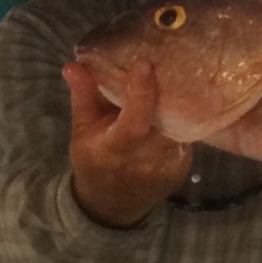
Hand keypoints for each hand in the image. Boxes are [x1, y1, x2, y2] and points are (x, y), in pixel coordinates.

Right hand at [63, 59, 191, 227]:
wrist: (114, 203)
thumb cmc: (94, 160)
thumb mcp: (82, 131)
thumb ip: (83, 97)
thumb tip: (74, 65)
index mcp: (117, 147)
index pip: (134, 119)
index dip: (141, 92)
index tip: (145, 64)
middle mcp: (148, 156)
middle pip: (164, 116)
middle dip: (165, 88)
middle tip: (166, 60)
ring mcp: (171, 161)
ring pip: (180, 122)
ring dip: (176, 101)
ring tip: (175, 76)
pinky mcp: (185, 163)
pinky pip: (187, 132)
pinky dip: (182, 117)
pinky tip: (180, 102)